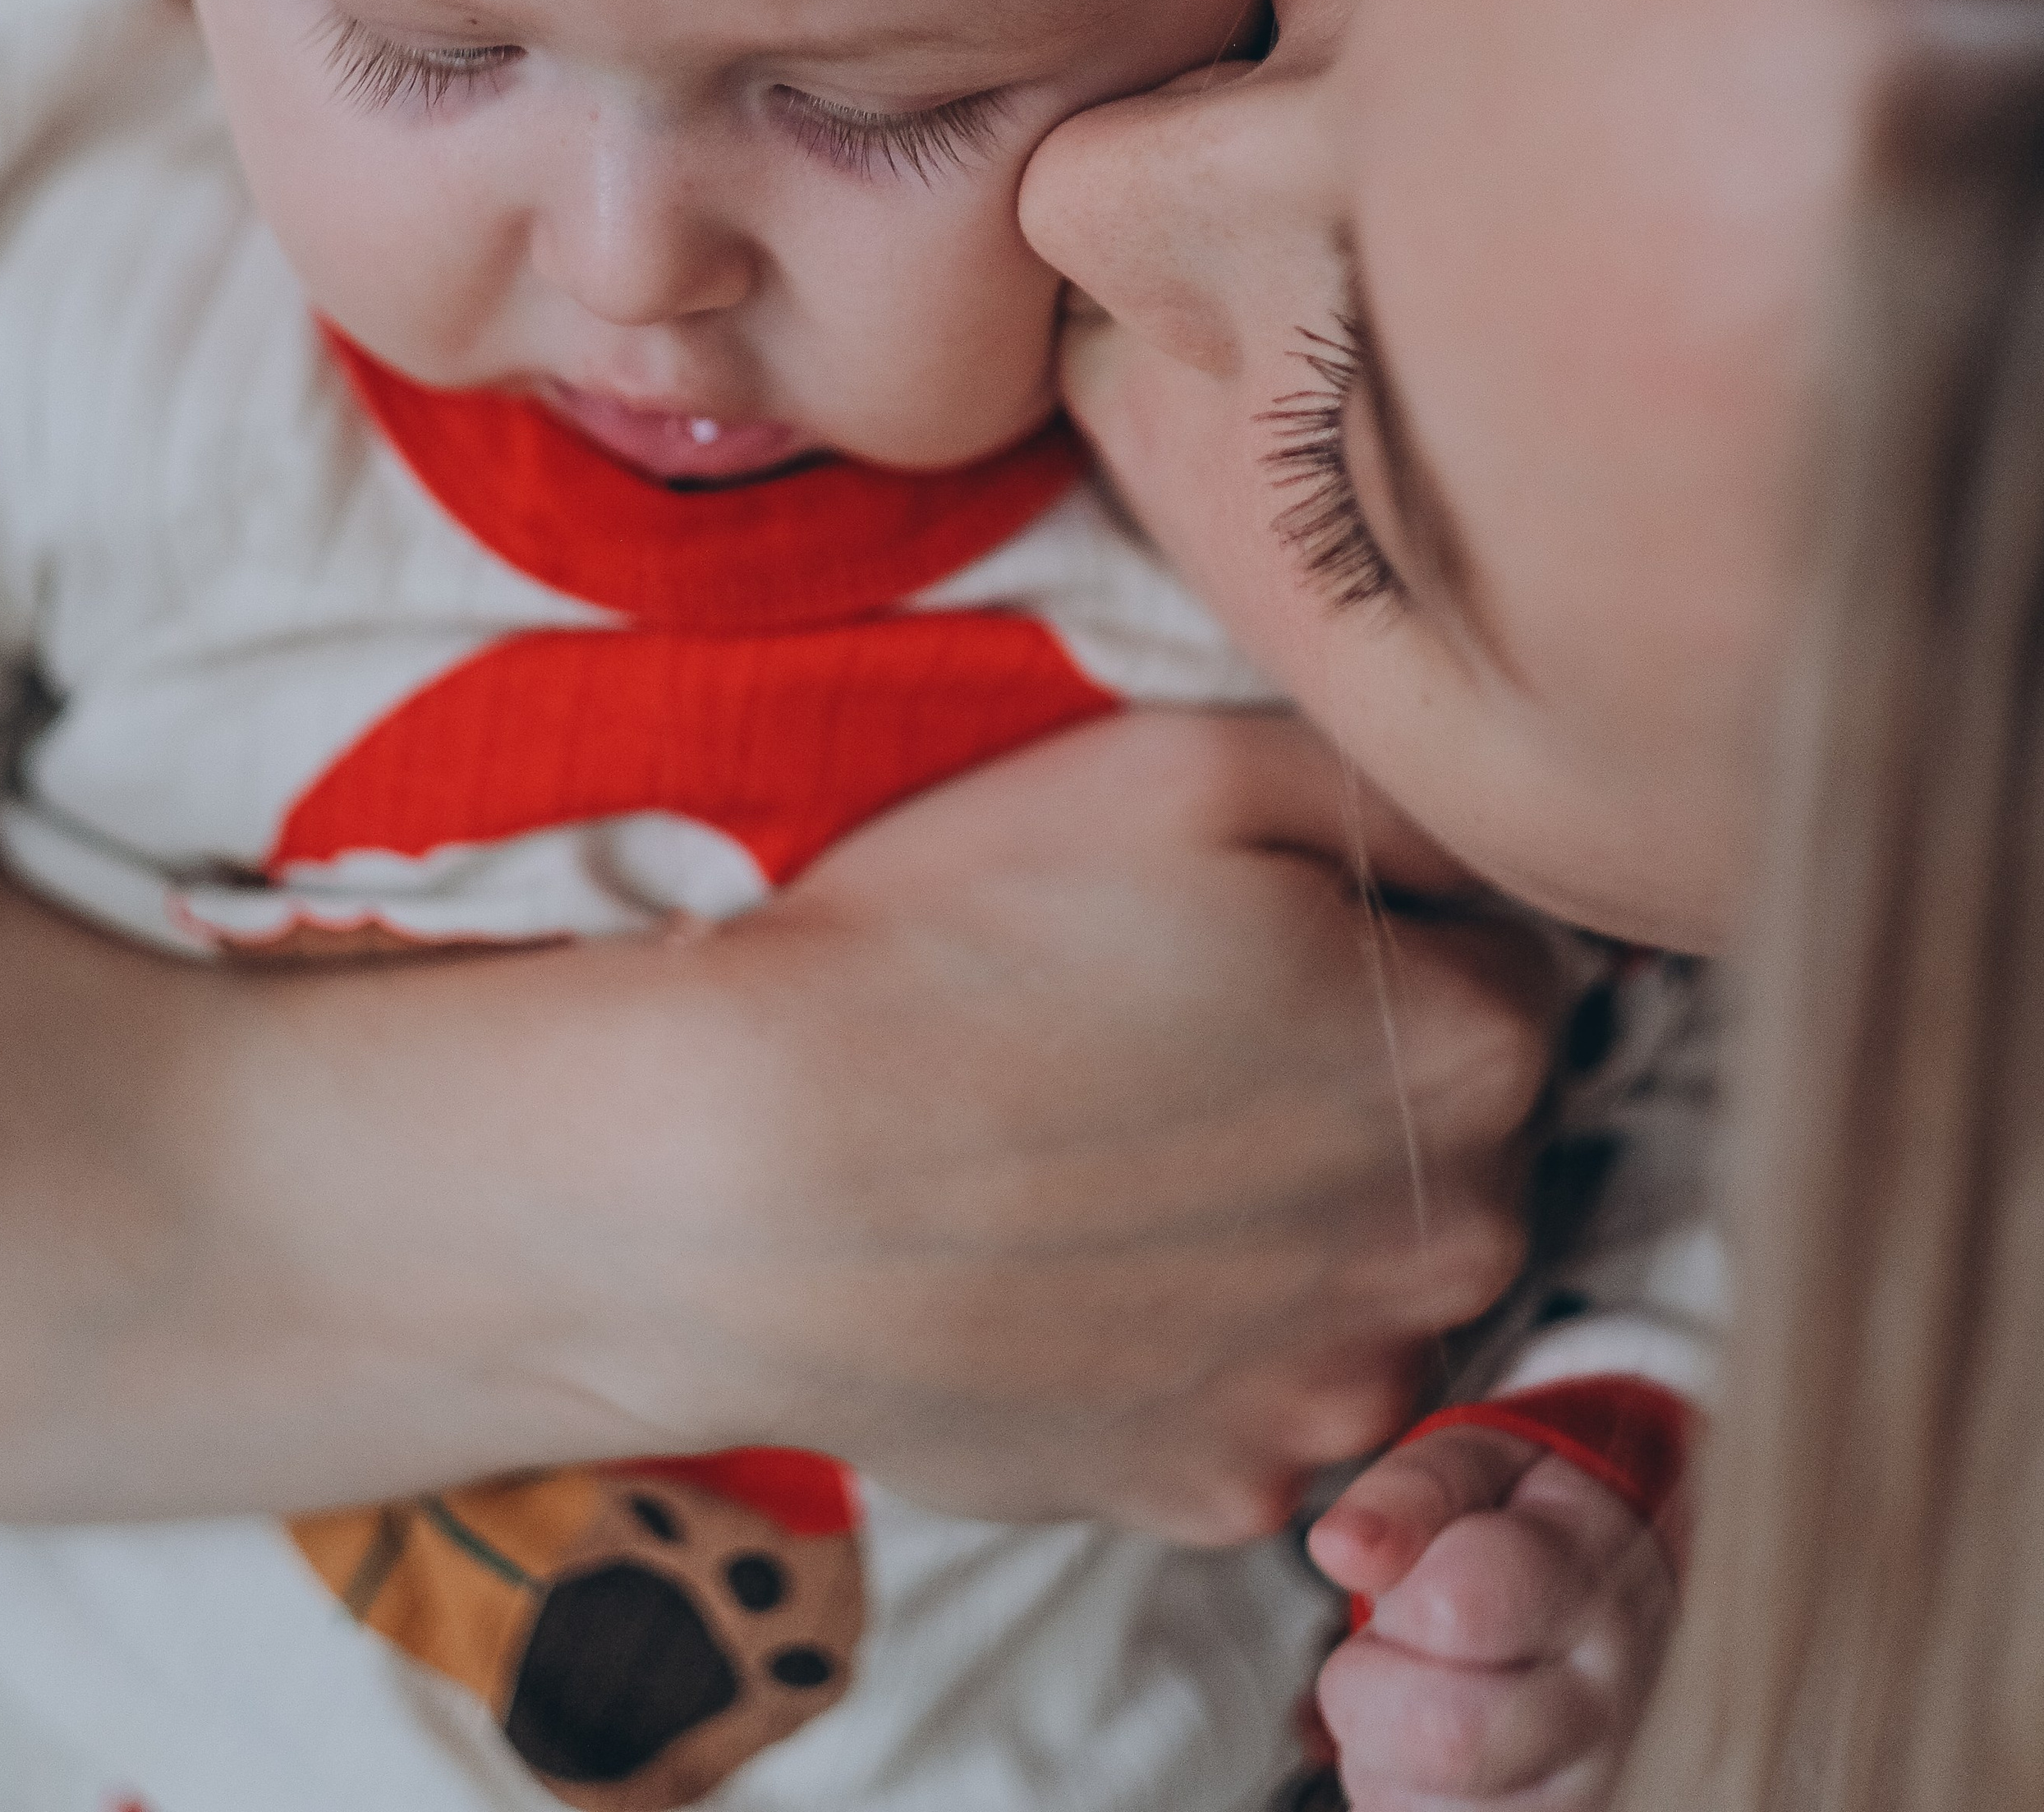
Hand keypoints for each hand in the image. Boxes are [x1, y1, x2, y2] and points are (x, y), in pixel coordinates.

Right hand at [679, 710, 1555, 1539]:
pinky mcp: (1218, 1489)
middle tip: (1176, 1028)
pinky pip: (1259, 1396)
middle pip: (1462, 1134)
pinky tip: (1082, 1263)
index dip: (1382, 930)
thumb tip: (1490, 840)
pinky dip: (1200, 1340)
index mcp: (1476, 1048)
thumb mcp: (1192, 768)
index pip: (1509, 964)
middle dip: (1363, 1079)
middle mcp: (1457, 1244)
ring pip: (1371, 1277)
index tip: (1258, 925)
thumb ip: (1396, 794)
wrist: (748, 1176)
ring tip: (1120, 1151)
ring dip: (1300, 1221)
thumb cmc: (965, 938)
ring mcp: (1339, 1390)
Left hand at [1308, 1424, 1677, 1810]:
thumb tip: (1337, 1547)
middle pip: (1450, 1738)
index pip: (1461, 1608)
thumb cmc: (1534, 1522)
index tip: (1412, 1584)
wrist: (1625, 1590)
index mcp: (1591, 1583)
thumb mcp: (1483, 1465)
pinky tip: (1435, 1761)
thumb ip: (1413, 1491)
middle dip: (1368, 1690)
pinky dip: (1405, 1807)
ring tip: (1420, 1699)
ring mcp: (1601, 1791)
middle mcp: (1612, 1704)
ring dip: (1382, 1760)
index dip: (1399, 1598)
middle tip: (1387, 1648)